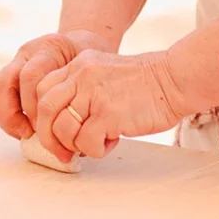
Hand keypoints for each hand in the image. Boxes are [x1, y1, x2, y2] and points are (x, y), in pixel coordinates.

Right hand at [0, 30, 112, 139]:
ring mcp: (17, 62)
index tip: (45, 126)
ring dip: (7, 116)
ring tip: (25, 134)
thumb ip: (83, 91)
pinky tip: (24, 130)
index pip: (31, 76)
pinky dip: (8, 115)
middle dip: (15, 114)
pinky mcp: (13, 74)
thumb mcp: (93, 69)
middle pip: (5, 81)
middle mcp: (28, 53)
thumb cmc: (91, 61)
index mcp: (49, 47)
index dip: (33, 105)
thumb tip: (78, 134)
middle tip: (31, 133)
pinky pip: (0, 95)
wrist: (82, 44)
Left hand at [33, 50, 187, 161]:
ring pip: (63, 129)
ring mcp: (94, 94)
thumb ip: (83, 90)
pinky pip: (86, 142)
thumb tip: (65, 125)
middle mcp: (82, 76)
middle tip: (62, 153)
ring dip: (75, 145)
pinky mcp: (108, 114)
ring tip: (96, 143)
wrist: (175, 79)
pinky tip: (112, 140)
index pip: (42, 90)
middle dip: (49, 137)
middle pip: (45, 110)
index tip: (52, 132)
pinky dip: (95, 149)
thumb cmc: (146, 83)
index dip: (43, 116)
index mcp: (79, 65)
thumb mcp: (105, 74)